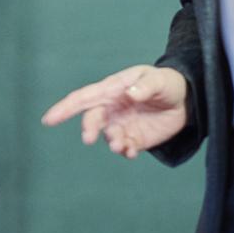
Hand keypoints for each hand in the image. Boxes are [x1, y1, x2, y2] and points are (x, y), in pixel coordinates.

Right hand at [39, 64, 189, 159]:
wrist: (186, 101)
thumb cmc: (166, 83)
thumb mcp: (159, 80)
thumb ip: (145, 87)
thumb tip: (130, 94)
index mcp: (112, 90)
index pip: (83, 99)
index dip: (64, 109)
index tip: (48, 120)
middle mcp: (112, 109)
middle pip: (92, 120)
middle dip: (88, 129)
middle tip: (89, 138)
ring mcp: (122, 125)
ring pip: (108, 137)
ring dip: (112, 142)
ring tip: (123, 144)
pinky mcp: (134, 139)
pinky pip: (125, 149)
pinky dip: (125, 152)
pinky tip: (132, 152)